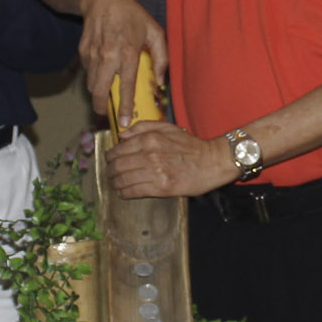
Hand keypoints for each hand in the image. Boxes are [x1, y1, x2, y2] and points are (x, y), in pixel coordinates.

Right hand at [76, 0, 169, 124]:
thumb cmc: (132, 15)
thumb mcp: (155, 32)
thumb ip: (162, 58)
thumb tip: (161, 81)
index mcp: (128, 53)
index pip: (127, 87)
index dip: (125, 107)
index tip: (125, 122)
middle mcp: (108, 56)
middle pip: (99, 92)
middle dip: (101, 108)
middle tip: (107, 114)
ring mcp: (93, 55)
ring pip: (91, 85)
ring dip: (97, 95)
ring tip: (106, 97)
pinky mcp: (83, 52)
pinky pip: (88, 72)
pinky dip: (94, 77)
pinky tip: (103, 72)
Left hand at [109, 120, 239, 198]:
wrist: (212, 161)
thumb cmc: (190, 145)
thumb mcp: (167, 127)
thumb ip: (143, 127)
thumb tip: (122, 135)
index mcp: (149, 139)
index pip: (118, 150)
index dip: (110, 157)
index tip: (110, 161)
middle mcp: (150, 154)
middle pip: (117, 166)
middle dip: (110, 172)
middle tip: (110, 174)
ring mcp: (155, 172)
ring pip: (123, 180)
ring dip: (115, 184)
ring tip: (116, 185)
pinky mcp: (162, 187)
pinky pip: (134, 192)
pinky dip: (125, 193)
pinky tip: (124, 193)